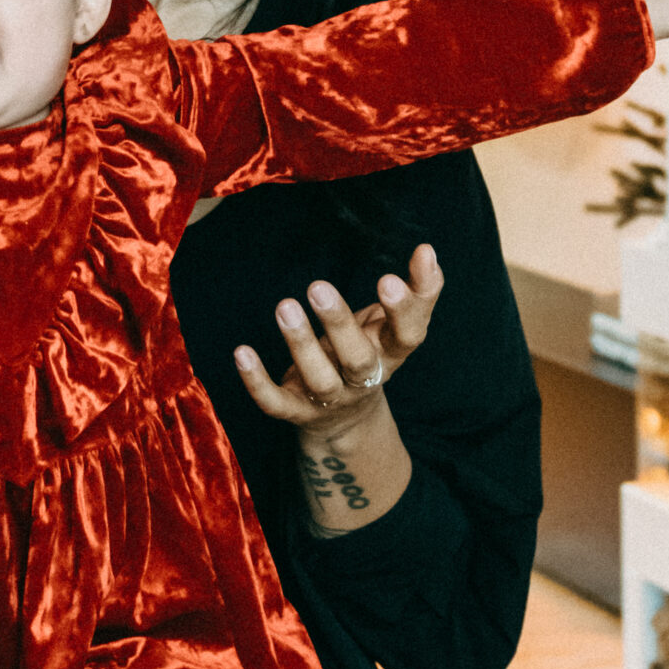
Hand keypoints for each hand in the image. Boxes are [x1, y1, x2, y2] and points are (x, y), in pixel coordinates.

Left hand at [233, 245, 443, 439]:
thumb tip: (427, 250)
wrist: (346, 419)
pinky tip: (241, 352)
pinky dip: (257, 381)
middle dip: (339, 325)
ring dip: (300, 344)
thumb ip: (417, 290)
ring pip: (319, 379)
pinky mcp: (296, 411)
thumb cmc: (370, 352)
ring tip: (285, 306)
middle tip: (318, 286)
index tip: (388, 279)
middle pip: (358, 360)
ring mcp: (329, 399)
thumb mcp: (394, 326)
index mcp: (390, 355)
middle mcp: (362, 380)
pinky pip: (275, 402)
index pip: (407, 337)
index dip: (402, 312)